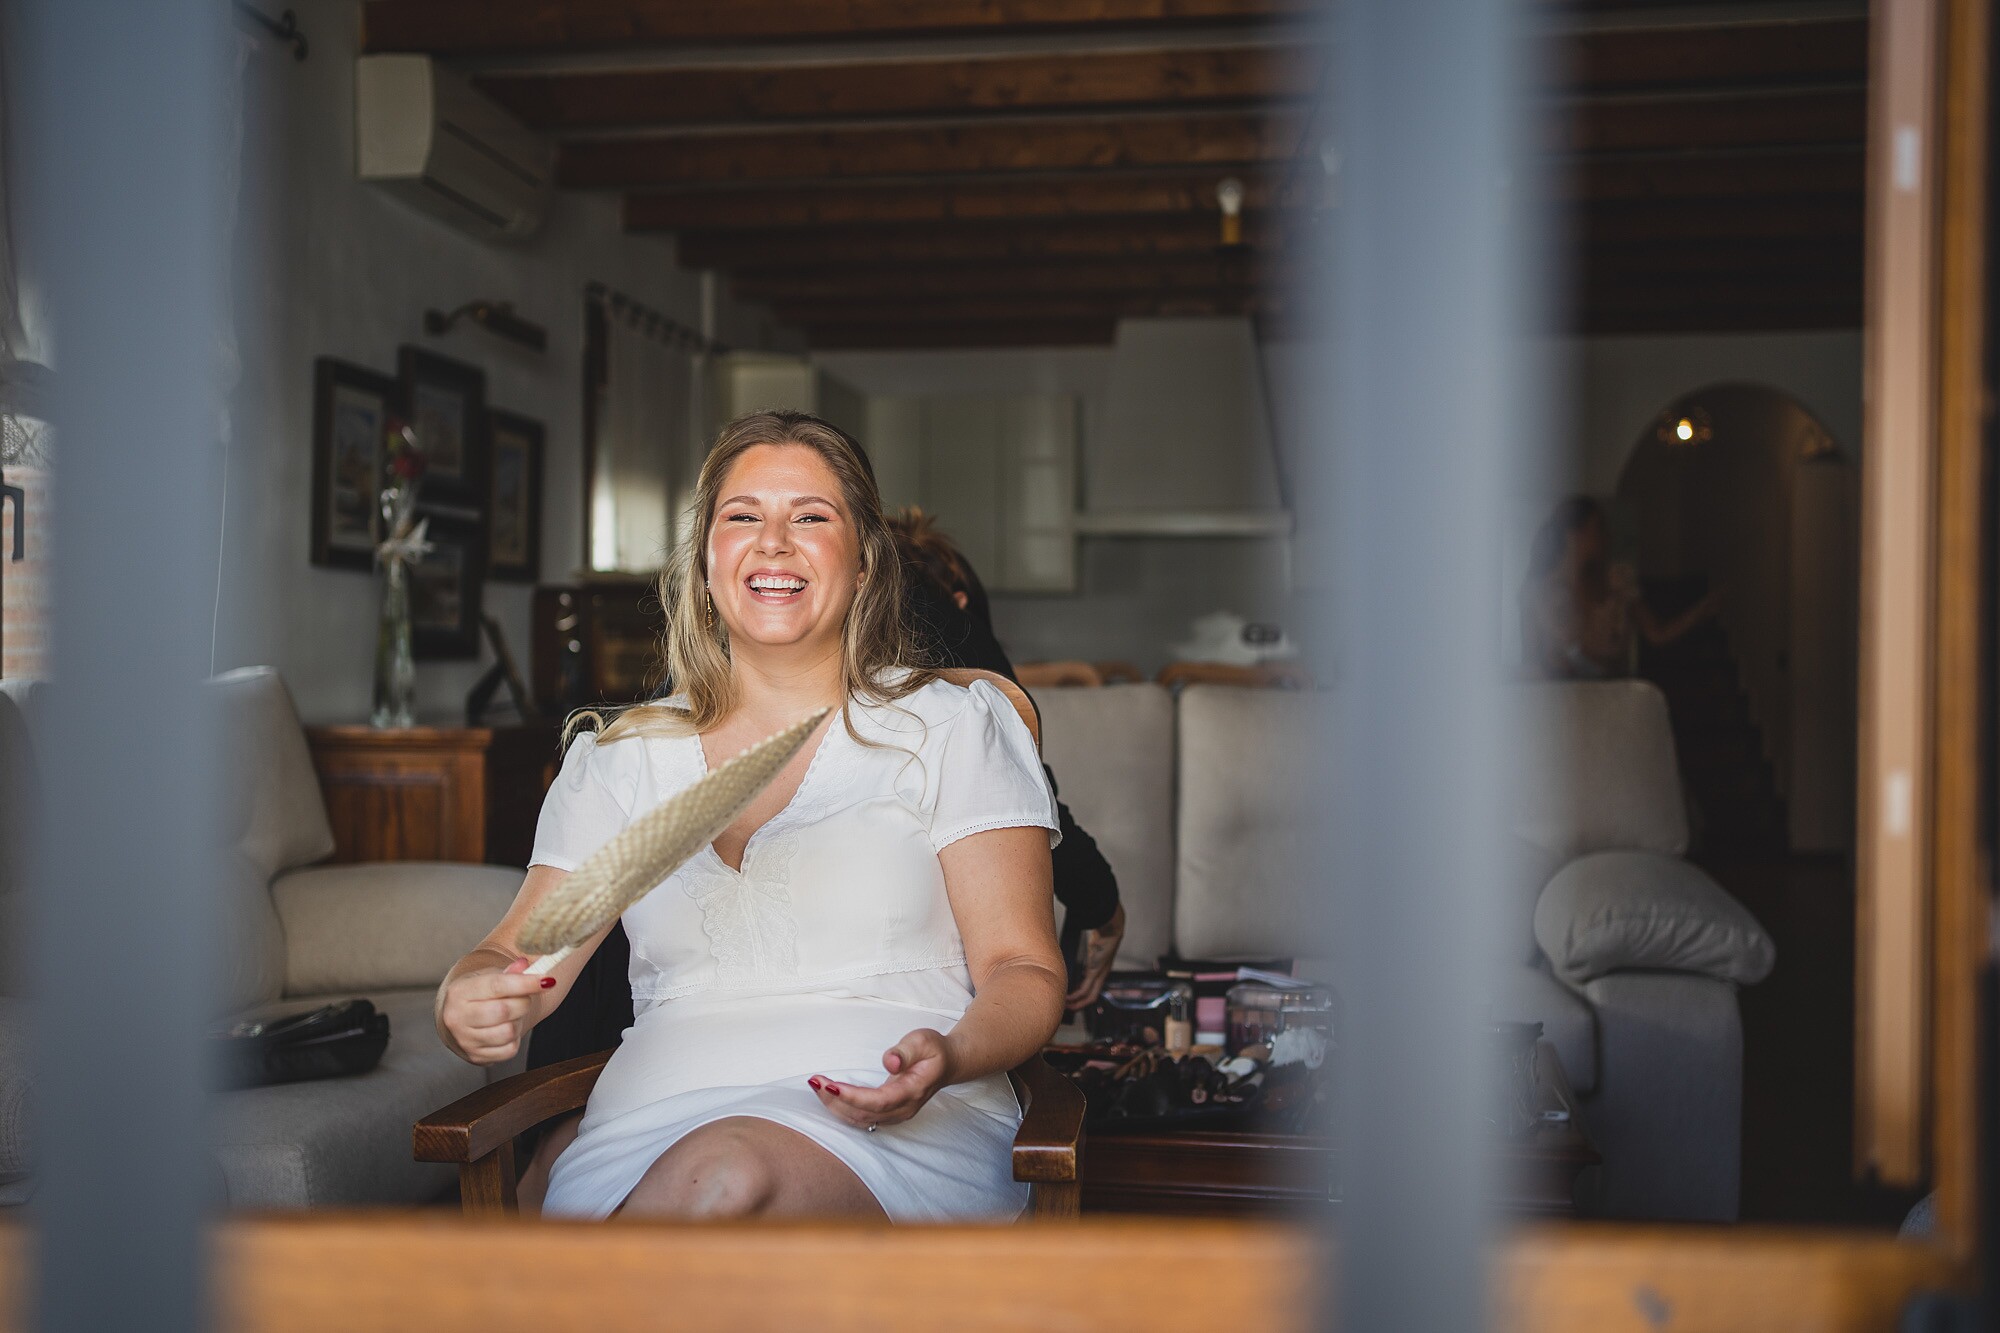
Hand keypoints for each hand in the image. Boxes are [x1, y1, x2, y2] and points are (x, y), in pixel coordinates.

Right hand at [437, 957, 550, 1065]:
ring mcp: (466, 1040)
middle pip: (504, 1010)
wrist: (462, 1019)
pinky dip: (515, 1039)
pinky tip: (507, 1028)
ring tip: (513, 1014)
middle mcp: (457, 1017)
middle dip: (523, 1003)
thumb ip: (510, 972)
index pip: (497, 986)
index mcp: (459, 992)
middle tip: (525, 998)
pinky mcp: (477, 1056)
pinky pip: (510, 1049)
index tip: (546, 981)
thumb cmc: (480, 994)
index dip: (525, 983)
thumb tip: (526, 965)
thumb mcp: (489, 977)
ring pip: (508, 1032)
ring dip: (519, 1021)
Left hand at [809, 1029, 953, 1129]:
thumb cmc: (934, 1050)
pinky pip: (860, 1118)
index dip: (853, 1096)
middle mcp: (903, 1109)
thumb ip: (906, 1051)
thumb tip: (890, 1062)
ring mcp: (895, 1115)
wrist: (947, 1064)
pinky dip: (841, 1109)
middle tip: (815, 1080)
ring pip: (859, 1120)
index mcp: (912, 1091)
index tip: (831, 1085)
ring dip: (835, 1106)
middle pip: (864, 1114)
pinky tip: (828, 1094)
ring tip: (816, 1085)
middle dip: (836, 1100)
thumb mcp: (923, 1040)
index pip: (879, 1101)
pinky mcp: (887, 1114)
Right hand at [1065, 902, 1125, 1009]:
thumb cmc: (1101, 937)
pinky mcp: (1095, 972)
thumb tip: (1074, 962)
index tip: (1070, 998)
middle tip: (1067, 1008)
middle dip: (1079, 1005)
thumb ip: (1084, 960)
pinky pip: (1086, 989)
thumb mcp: (1091, 952)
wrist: (1110, 930)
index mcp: (1101, 971)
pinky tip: (1068, 998)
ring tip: (1066, 1007)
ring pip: (1089, 997)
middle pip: (1091, 997)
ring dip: (1077, 1004)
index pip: (1091, 989)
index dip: (1081, 997)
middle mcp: (1102, 976)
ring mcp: (1100, 975)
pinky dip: (1076, 996)